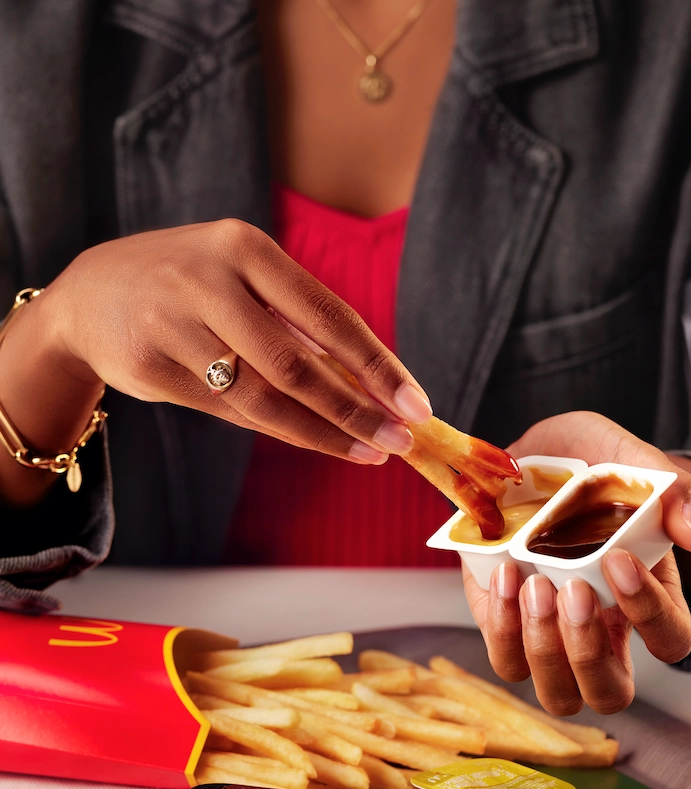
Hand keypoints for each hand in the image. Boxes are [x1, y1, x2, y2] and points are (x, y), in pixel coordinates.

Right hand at [40, 220, 431, 462]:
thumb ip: (296, 320)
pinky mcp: (146, 367)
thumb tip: (367, 379)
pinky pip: (227, 411)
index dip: (377, 365)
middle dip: (356, 410)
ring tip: (366, 453)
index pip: (329, 314)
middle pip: (297, 364)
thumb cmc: (190, 285)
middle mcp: (207, 281)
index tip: (415, 404)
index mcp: (245, 248)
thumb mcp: (242, 276)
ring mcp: (171, 325)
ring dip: (322, 433)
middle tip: (399, 442)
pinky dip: (277, 429)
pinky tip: (315, 440)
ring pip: (262, 397)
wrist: (89, 295)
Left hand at [462, 411, 690, 715]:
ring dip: (544, 646)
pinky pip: (507, 658)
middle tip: (575, 589)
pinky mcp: (504, 618)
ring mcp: (549, 629)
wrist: (532, 453)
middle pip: (609, 692)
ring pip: (556, 692)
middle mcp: (599, 625)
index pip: (671, 639)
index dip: (650, 612)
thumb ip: (664, 484)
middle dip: (589, 652)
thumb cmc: (589, 458)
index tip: (618, 559)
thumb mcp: (624, 453)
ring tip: (534, 584)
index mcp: (644, 593)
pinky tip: (505, 573)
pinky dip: (503, 626)